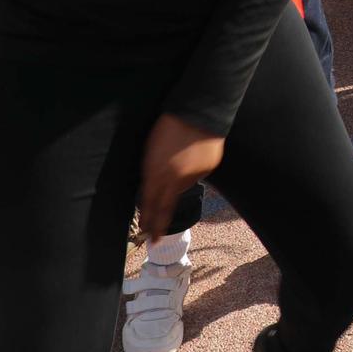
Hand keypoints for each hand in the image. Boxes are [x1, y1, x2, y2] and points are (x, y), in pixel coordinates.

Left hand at [137, 113, 224, 245]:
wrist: (199, 111)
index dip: (147, 219)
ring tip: (175, 168)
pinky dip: (190, 172)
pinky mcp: (208, 169)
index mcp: (157, 173)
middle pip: (165, 207)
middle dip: (159, 224)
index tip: (144, 233)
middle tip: (155, 239)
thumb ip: (150, 172)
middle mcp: (176, 179)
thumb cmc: (167, 126)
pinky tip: (189, 158)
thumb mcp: (150, 150)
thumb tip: (153, 187)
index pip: (149, 203)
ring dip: (175, 185)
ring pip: (181, 188)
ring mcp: (194, 175)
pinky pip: (195, 175)